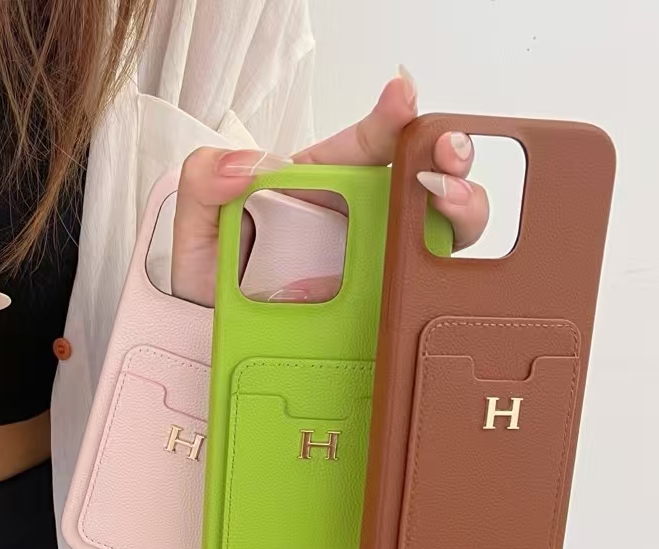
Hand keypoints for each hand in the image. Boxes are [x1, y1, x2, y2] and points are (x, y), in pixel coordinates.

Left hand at [171, 68, 489, 305]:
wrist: (213, 341)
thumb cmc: (213, 282)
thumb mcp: (196, 224)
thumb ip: (205, 180)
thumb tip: (242, 166)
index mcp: (323, 186)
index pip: (368, 142)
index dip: (392, 115)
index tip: (402, 97)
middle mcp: (360, 219)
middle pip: (425, 177)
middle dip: (449, 156)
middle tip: (445, 155)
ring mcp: (377, 264)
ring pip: (441, 229)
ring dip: (462, 209)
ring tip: (449, 204)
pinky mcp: (383, 308)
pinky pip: (423, 292)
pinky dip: (447, 278)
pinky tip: (440, 273)